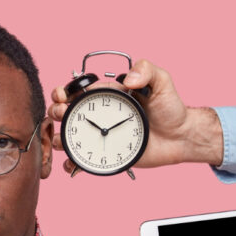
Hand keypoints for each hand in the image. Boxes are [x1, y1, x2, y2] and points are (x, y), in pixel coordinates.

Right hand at [48, 59, 222, 174]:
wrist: (179, 137)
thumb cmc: (170, 108)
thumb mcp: (162, 82)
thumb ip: (147, 70)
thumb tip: (128, 78)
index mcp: (107, 96)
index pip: (77, 91)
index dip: (63, 92)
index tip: (62, 96)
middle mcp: (99, 115)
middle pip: (66, 114)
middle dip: (56, 113)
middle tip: (62, 116)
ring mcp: (100, 136)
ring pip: (69, 137)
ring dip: (59, 138)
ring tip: (63, 140)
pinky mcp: (104, 154)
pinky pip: (82, 160)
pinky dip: (72, 164)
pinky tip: (72, 164)